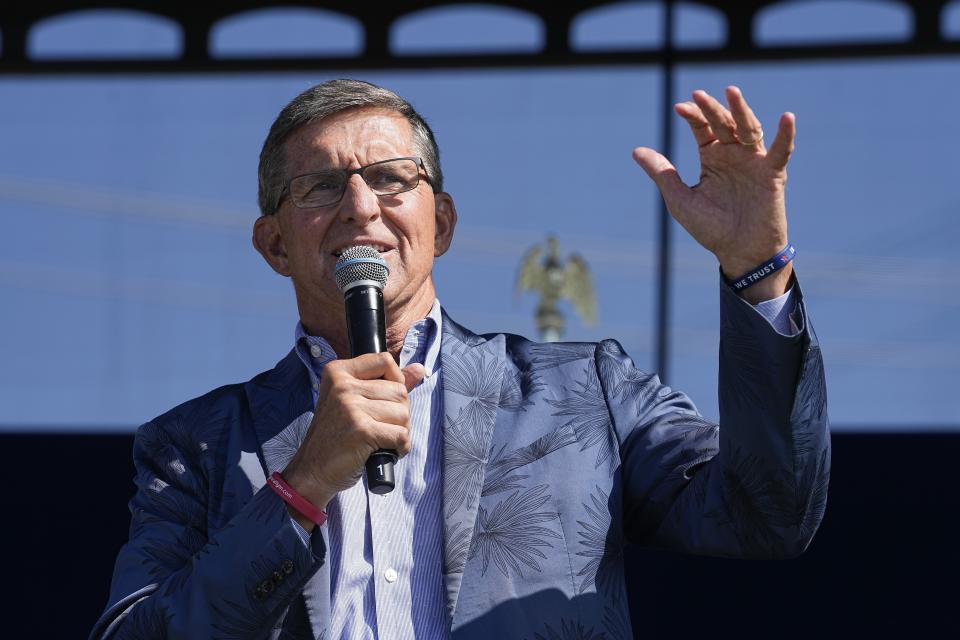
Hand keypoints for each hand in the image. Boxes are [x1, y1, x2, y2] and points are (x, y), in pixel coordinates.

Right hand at [281, 353, 424, 529]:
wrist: (313, 470)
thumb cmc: (337, 436)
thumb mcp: (355, 401)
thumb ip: (387, 383)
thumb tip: (420, 368)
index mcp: (338, 372)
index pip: (385, 361)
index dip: (395, 382)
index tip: (384, 401)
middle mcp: (342, 385)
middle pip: (399, 391)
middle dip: (399, 414)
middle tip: (380, 428)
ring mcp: (350, 407)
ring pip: (403, 414)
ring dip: (400, 432)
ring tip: (380, 440)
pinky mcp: (361, 430)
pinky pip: (400, 435)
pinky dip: (400, 448)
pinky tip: (386, 451)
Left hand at [633, 86, 795, 301]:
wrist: (738, 252)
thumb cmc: (710, 228)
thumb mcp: (680, 199)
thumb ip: (662, 174)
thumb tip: (636, 151)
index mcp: (712, 157)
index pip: (702, 128)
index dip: (692, 115)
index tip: (678, 108)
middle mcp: (733, 154)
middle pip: (723, 123)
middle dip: (711, 108)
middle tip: (698, 95)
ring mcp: (754, 162)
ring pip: (749, 128)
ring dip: (742, 110)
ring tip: (732, 92)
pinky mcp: (773, 174)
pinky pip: (781, 151)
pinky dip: (786, 134)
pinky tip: (787, 118)